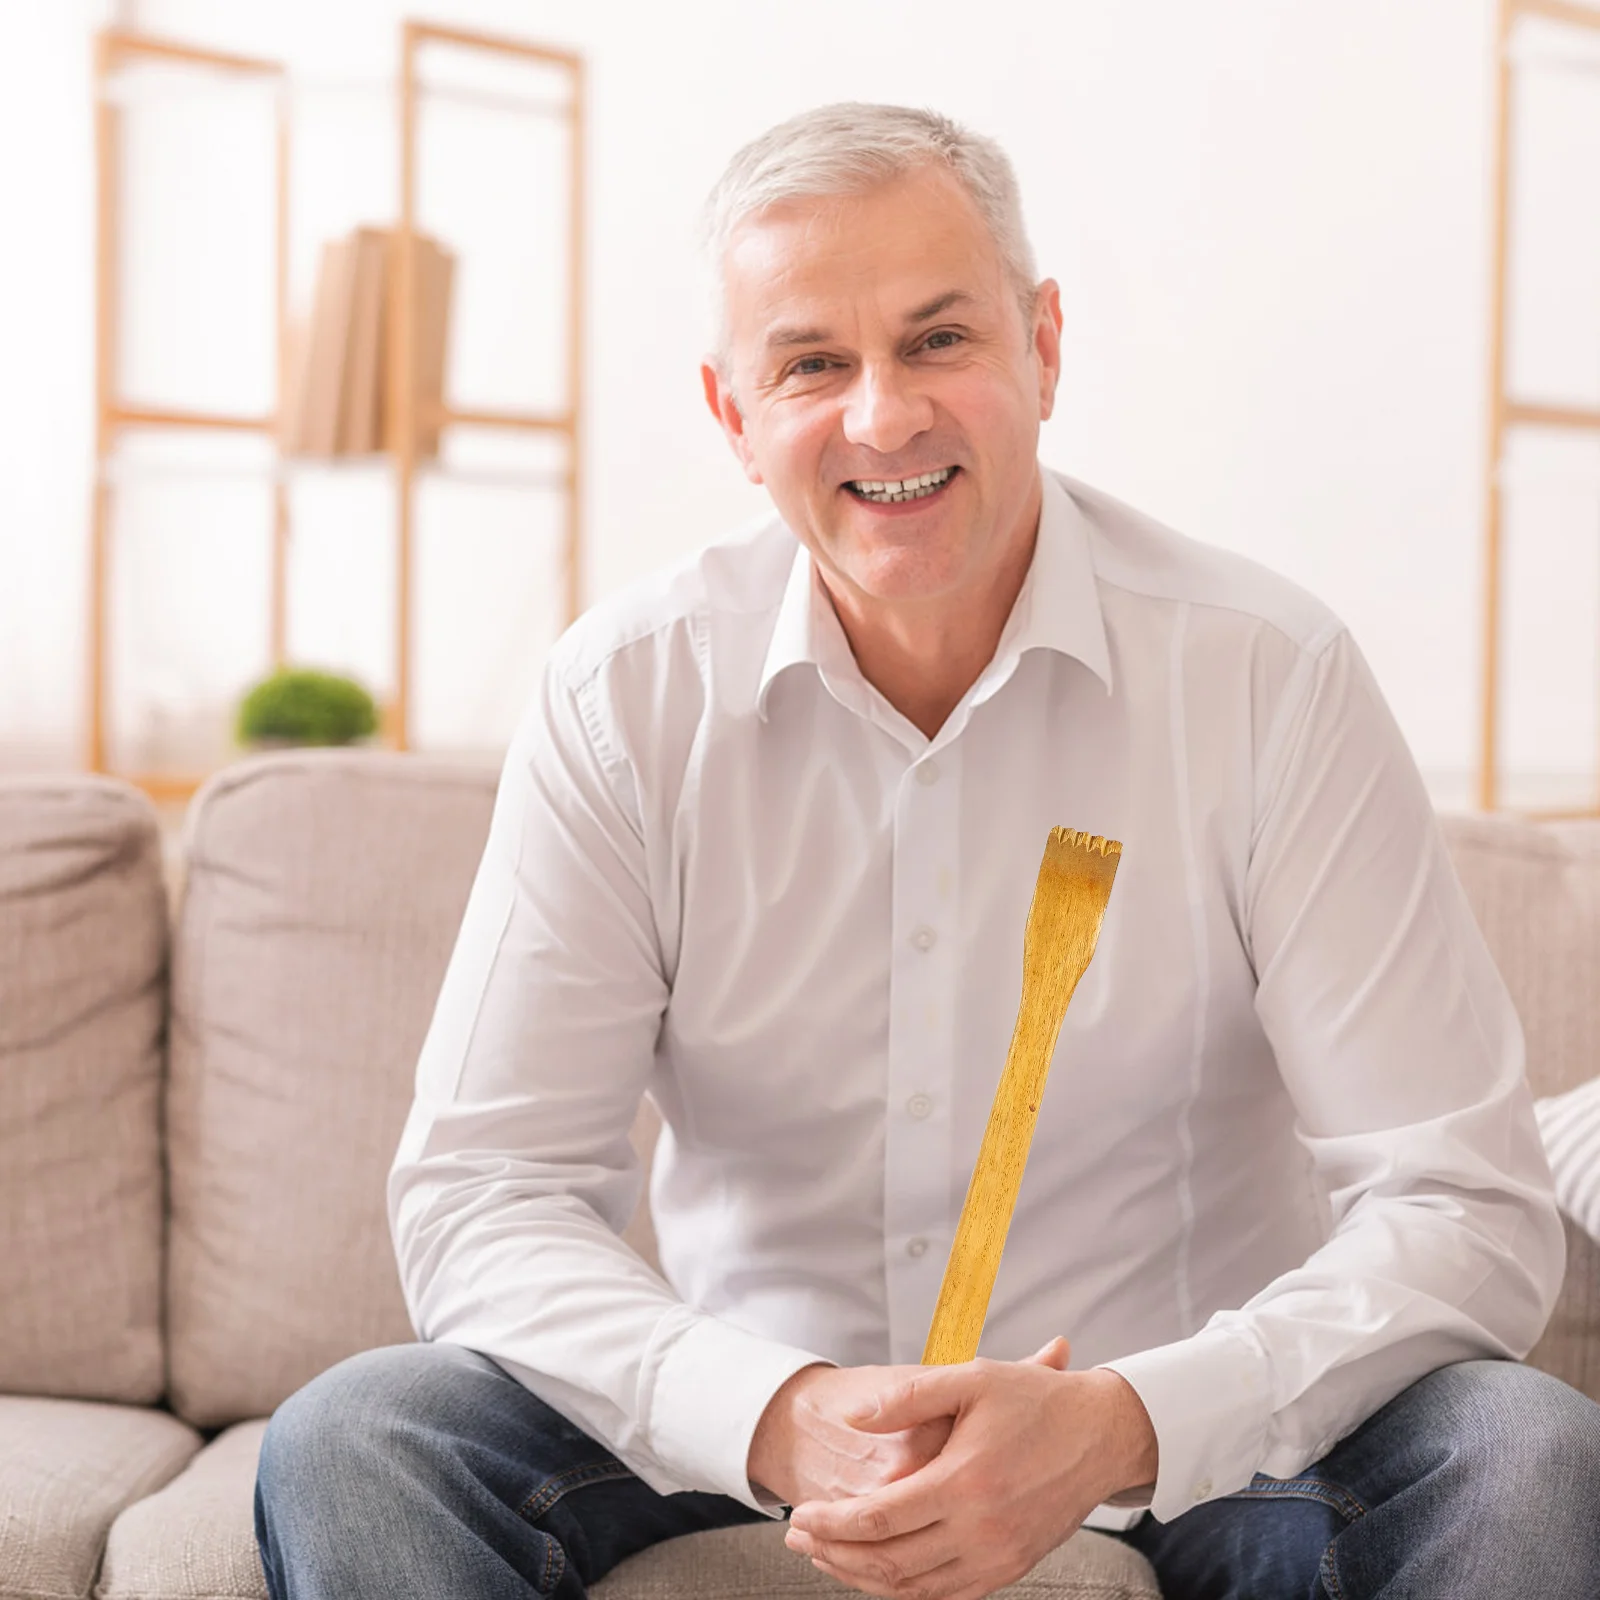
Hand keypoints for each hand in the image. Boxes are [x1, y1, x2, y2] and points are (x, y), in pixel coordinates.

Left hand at [782, 1345, 1157, 1599]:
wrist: (1101, 1434)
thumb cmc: (1035, 1400)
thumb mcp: (970, 1378)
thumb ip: (908, 1396)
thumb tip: (853, 1417)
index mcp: (964, 1483)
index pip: (878, 1519)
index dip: (831, 1524)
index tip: (798, 1518)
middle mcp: (980, 1531)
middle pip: (888, 1562)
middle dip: (835, 1554)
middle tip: (798, 1539)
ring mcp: (997, 1557)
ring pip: (914, 1589)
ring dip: (863, 1577)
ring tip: (828, 1557)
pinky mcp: (1010, 1568)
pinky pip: (946, 1595)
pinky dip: (905, 1590)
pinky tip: (881, 1570)